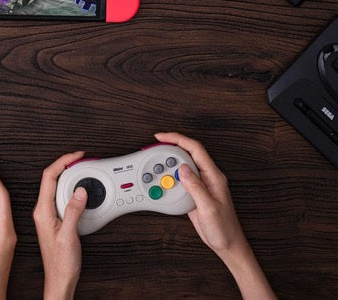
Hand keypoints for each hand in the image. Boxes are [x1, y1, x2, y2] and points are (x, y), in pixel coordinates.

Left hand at [33, 151, 87, 299]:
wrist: (59, 280)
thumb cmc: (60, 263)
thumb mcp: (69, 235)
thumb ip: (73, 211)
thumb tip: (80, 191)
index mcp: (42, 211)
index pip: (49, 176)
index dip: (62, 161)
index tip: (75, 155)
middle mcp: (42, 211)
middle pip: (52, 178)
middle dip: (66, 164)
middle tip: (81, 158)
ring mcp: (48, 215)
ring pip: (57, 187)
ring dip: (69, 176)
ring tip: (82, 169)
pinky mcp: (55, 220)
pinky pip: (61, 197)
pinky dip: (71, 189)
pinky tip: (80, 190)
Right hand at [155, 132, 275, 299]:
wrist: (227, 244)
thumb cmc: (224, 228)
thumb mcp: (209, 207)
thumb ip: (196, 187)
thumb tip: (183, 168)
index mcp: (214, 176)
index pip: (195, 149)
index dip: (178, 139)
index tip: (162, 136)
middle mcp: (207, 177)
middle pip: (187, 154)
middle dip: (169, 148)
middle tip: (153, 149)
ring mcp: (201, 185)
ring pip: (181, 166)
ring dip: (167, 164)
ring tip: (155, 166)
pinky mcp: (194, 193)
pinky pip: (180, 179)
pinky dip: (169, 177)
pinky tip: (162, 182)